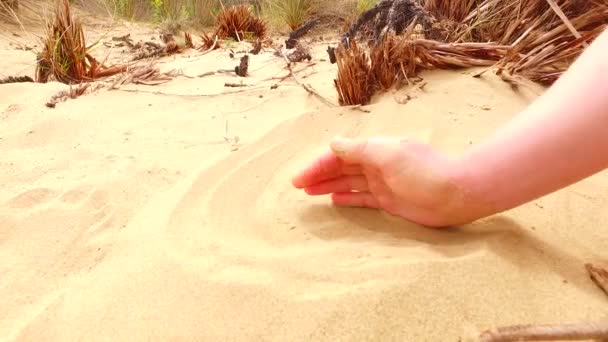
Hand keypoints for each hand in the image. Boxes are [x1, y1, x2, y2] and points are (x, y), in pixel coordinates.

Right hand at [291, 137, 483, 226]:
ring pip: (348, 183)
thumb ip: (359, 150)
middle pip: (340, 168)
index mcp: (374, 149)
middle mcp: (376, 164)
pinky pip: (362, 198)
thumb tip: (333, 144)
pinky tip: (334, 200)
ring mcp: (382, 182)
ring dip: (329, 185)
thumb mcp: (388, 155)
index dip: (318, 165)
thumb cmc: (423, 171)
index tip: (299, 178)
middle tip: (298, 186)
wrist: (456, 193)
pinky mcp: (389, 200)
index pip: (338, 155)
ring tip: (309, 192)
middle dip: (319, 175)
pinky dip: (347, 198)